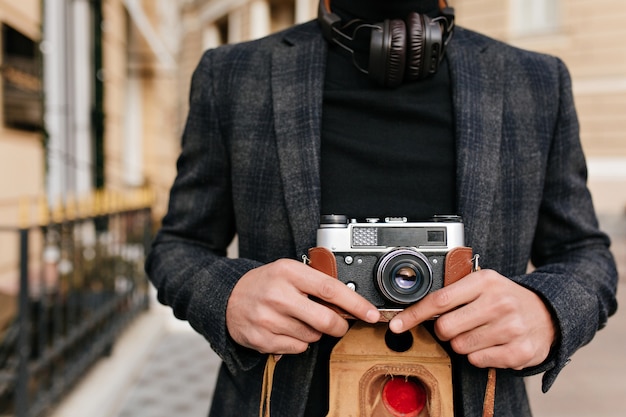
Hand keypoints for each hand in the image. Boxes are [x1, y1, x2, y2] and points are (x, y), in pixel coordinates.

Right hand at [226, 259, 379, 353]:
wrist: (229, 297)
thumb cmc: (266, 283)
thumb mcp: (289, 271)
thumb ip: (316, 282)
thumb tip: (350, 301)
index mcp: (287, 272)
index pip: (330, 288)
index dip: (355, 303)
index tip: (371, 313)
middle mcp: (278, 295)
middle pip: (325, 319)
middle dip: (339, 326)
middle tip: (338, 324)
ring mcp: (268, 319)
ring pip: (312, 336)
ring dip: (315, 332)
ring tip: (300, 319)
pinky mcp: (262, 339)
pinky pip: (297, 348)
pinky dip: (299, 342)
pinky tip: (288, 329)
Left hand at [389, 269, 555, 369]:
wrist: (549, 313)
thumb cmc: (506, 298)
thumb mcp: (483, 284)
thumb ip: (454, 290)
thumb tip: (414, 305)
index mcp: (485, 281)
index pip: (439, 299)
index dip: (413, 314)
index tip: (396, 323)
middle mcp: (499, 302)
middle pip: (445, 328)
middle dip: (444, 331)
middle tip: (457, 325)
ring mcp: (511, 328)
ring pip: (460, 347)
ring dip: (463, 344)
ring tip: (480, 333)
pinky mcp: (519, 351)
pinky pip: (478, 361)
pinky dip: (479, 356)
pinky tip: (491, 344)